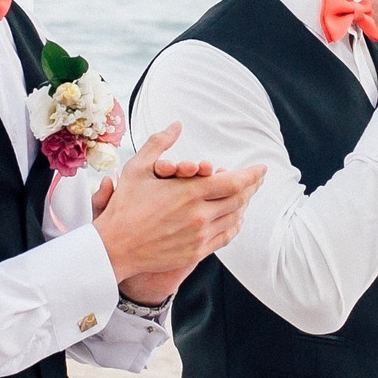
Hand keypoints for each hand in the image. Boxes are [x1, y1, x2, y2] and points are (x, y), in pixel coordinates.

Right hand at [90, 123, 265, 285]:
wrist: (115, 247)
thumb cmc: (125, 205)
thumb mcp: (138, 168)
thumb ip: (159, 143)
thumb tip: (176, 124)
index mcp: (189, 192)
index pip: (234, 182)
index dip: (252, 175)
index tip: (262, 168)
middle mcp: (200, 215)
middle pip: (239, 200)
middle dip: (252, 187)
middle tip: (258, 179)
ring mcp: (199, 236)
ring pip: (234, 218)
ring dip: (244, 205)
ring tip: (247, 195)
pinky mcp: (196, 252)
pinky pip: (225, 237)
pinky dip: (235, 225)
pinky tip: (235, 218)